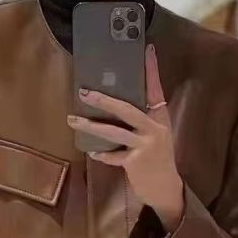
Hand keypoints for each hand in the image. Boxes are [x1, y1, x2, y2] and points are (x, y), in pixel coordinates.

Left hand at [67, 44, 183, 232]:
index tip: (147, 49)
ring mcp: (145, 145)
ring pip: (114, 132)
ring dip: (91, 126)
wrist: (165, 188)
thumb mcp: (156, 135)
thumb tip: (118, 103)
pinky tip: (91, 151)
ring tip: (73, 120)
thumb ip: (143, 120)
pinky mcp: (136, 161)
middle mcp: (154, 128)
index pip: (155, 88)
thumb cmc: (157, 159)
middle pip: (127, 109)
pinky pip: (113, 155)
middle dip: (104, 100)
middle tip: (84, 92)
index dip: (151, 69)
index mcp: (160, 118)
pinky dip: (102, 154)